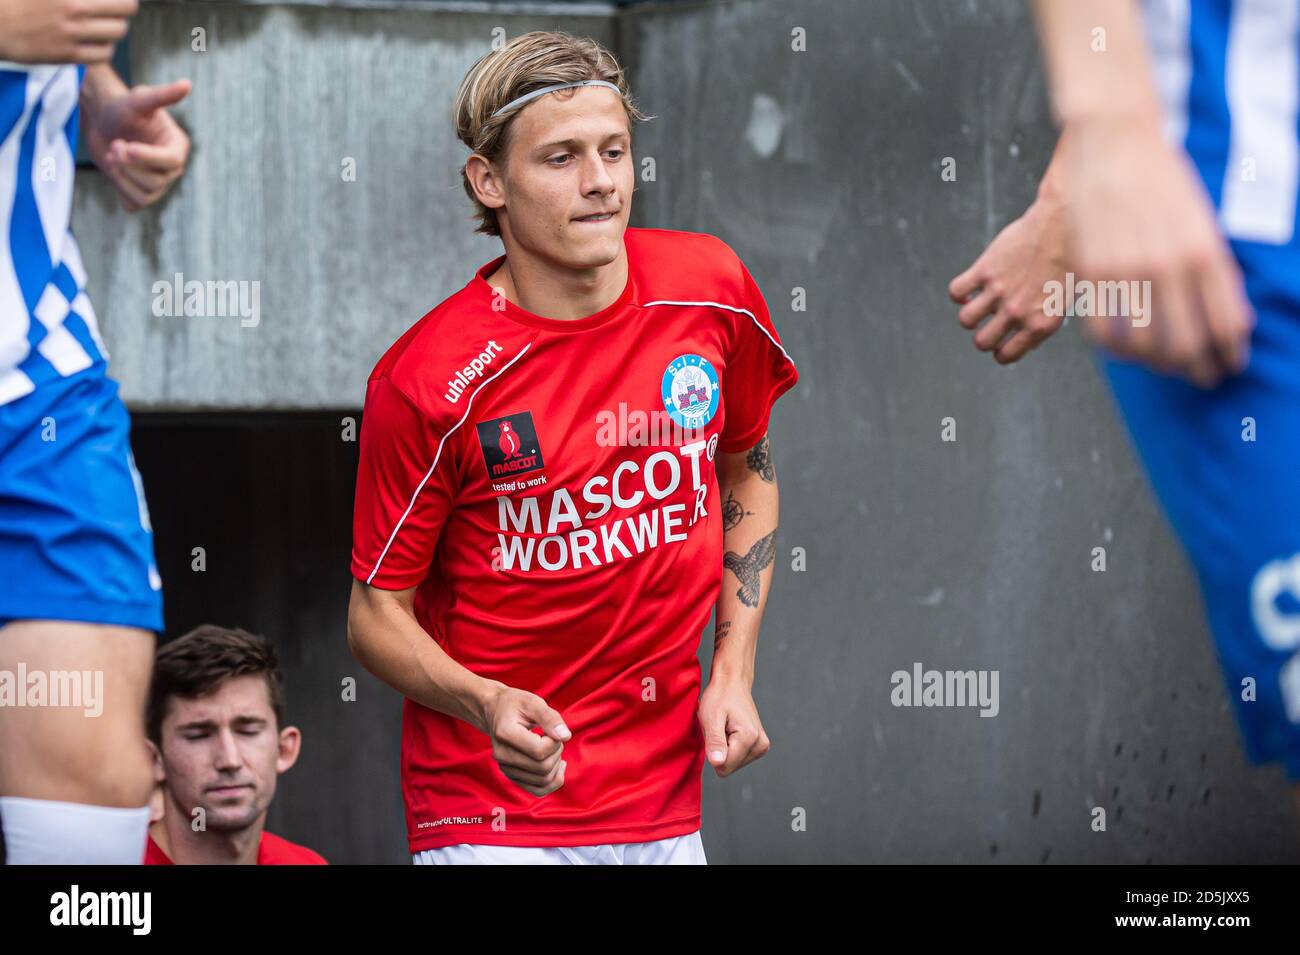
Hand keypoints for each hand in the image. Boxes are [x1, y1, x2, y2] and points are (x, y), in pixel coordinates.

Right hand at [0, 0, 135, 64]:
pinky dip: (105, 48)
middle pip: (126, 7)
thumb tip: (100, 0)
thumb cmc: (21, 0)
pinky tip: (96, 43)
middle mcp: (73, 6)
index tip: (113, 1)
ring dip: (115, 28)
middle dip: (123, 8)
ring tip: (104, 26)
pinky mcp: (67, 54)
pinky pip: (104, 54)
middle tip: (114, 10)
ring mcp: (71, 31)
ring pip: (118, 31)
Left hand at [85, 77, 191, 211]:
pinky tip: (114, 171)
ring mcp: (157, 183)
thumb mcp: (140, 99)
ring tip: (110, 155)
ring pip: (144, 196)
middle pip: (156, 183)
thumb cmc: (122, 107)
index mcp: (177, 147)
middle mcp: (171, 169)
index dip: (146, 157)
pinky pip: (134, 204)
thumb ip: (163, 95)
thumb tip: (186, 84)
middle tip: (114, 144)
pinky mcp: (140, 193)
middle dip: (128, 166)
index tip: (122, 145)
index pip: (171, 163)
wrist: (102, 120)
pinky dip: (121, 190)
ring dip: (121, 177)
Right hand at [480, 683, 569, 796]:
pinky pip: (538, 790)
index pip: (540, 751)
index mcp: (505, 734)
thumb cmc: (515, 705)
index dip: (555, 742)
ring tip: (552, 748)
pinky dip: (553, 781)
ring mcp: (506, 768)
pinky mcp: (512, 776)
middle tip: (553, 736)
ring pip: (543, 782)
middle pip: (543, 768)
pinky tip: (557, 765)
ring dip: (556, 766)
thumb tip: (566, 737)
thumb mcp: (533, 702)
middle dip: (557, 752)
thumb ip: (550, 718)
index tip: (552, 728)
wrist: (495, 711)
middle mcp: (502, 756)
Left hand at [698, 676, 768, 776]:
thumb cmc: (720, 697)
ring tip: (725, 727)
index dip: (713, 751)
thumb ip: (715, 742)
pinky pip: (738, 758)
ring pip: (733, 764)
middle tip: (720, 728)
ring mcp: (762, 746)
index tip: (715, 731)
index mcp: (749, 738)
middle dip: (719, 750)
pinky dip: (730, 746)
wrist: (732, 683)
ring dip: (724, 747)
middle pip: (729, 767)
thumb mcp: (711, 718)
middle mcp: (760, 744)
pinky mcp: (760, 746)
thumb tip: (718, 763)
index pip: (724, 767)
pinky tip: (730, 730)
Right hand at [949, 197, 1069, 363]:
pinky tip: (971, 287)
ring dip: (970, 315)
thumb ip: (1043, 326)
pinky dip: (959, 292)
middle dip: (983, 336)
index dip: (999, 351)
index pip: (1005, 356)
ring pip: (966, 320)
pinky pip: (956, 291)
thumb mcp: (1062, 303)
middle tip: (990, 322)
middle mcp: (1018, 312)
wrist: (1063, 225)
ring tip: (979, 303)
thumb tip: (1027, 346)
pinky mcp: (986, 270)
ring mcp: (1000, 291)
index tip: (1000, 340)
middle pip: (981, 342)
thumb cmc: (1067, 263)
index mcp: (1040, 324)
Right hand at [1062, 112, 1253, 386]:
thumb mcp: (1201, 220)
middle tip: (1199, 376)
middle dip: (1196, 368)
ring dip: (1156, 363)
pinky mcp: (1092, 269)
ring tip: (1161, 364)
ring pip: (1144, 343)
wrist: (1116, 140)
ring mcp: (1127, 269)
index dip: (1229, 354)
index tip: (1229, 365)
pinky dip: (1116, 348)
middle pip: (1186, 343)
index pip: (1226, 323)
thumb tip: (1223, 316)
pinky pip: (1103, 329)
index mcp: (1205, 251)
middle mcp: (1169, 264)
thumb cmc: (1162, 177)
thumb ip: (1212, 268)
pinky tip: (1124, 348)